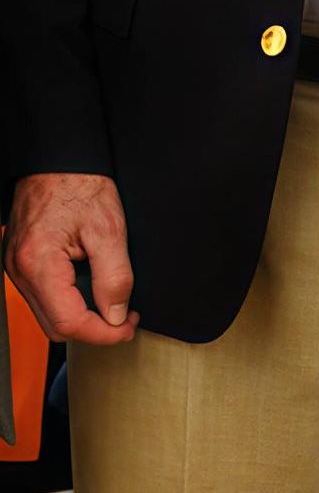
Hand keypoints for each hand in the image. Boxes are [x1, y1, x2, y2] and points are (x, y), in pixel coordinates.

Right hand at [5, 173, 137, 343]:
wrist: (57, 159)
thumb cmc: (81, 185)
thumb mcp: (109, 229)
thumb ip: (115, 276)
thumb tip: (118, 316)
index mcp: (39, 265)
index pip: (69, 323)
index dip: (103, 333)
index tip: (129, 327)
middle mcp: (19, 272)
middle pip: (55, 326)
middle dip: (93, 329)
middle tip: (126, 318)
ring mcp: (16, 268)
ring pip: (47, 314)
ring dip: (81, 315)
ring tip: (113, 303)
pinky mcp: (20, 261)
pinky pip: (43, 295)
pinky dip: (68, 300)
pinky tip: (91, 287)